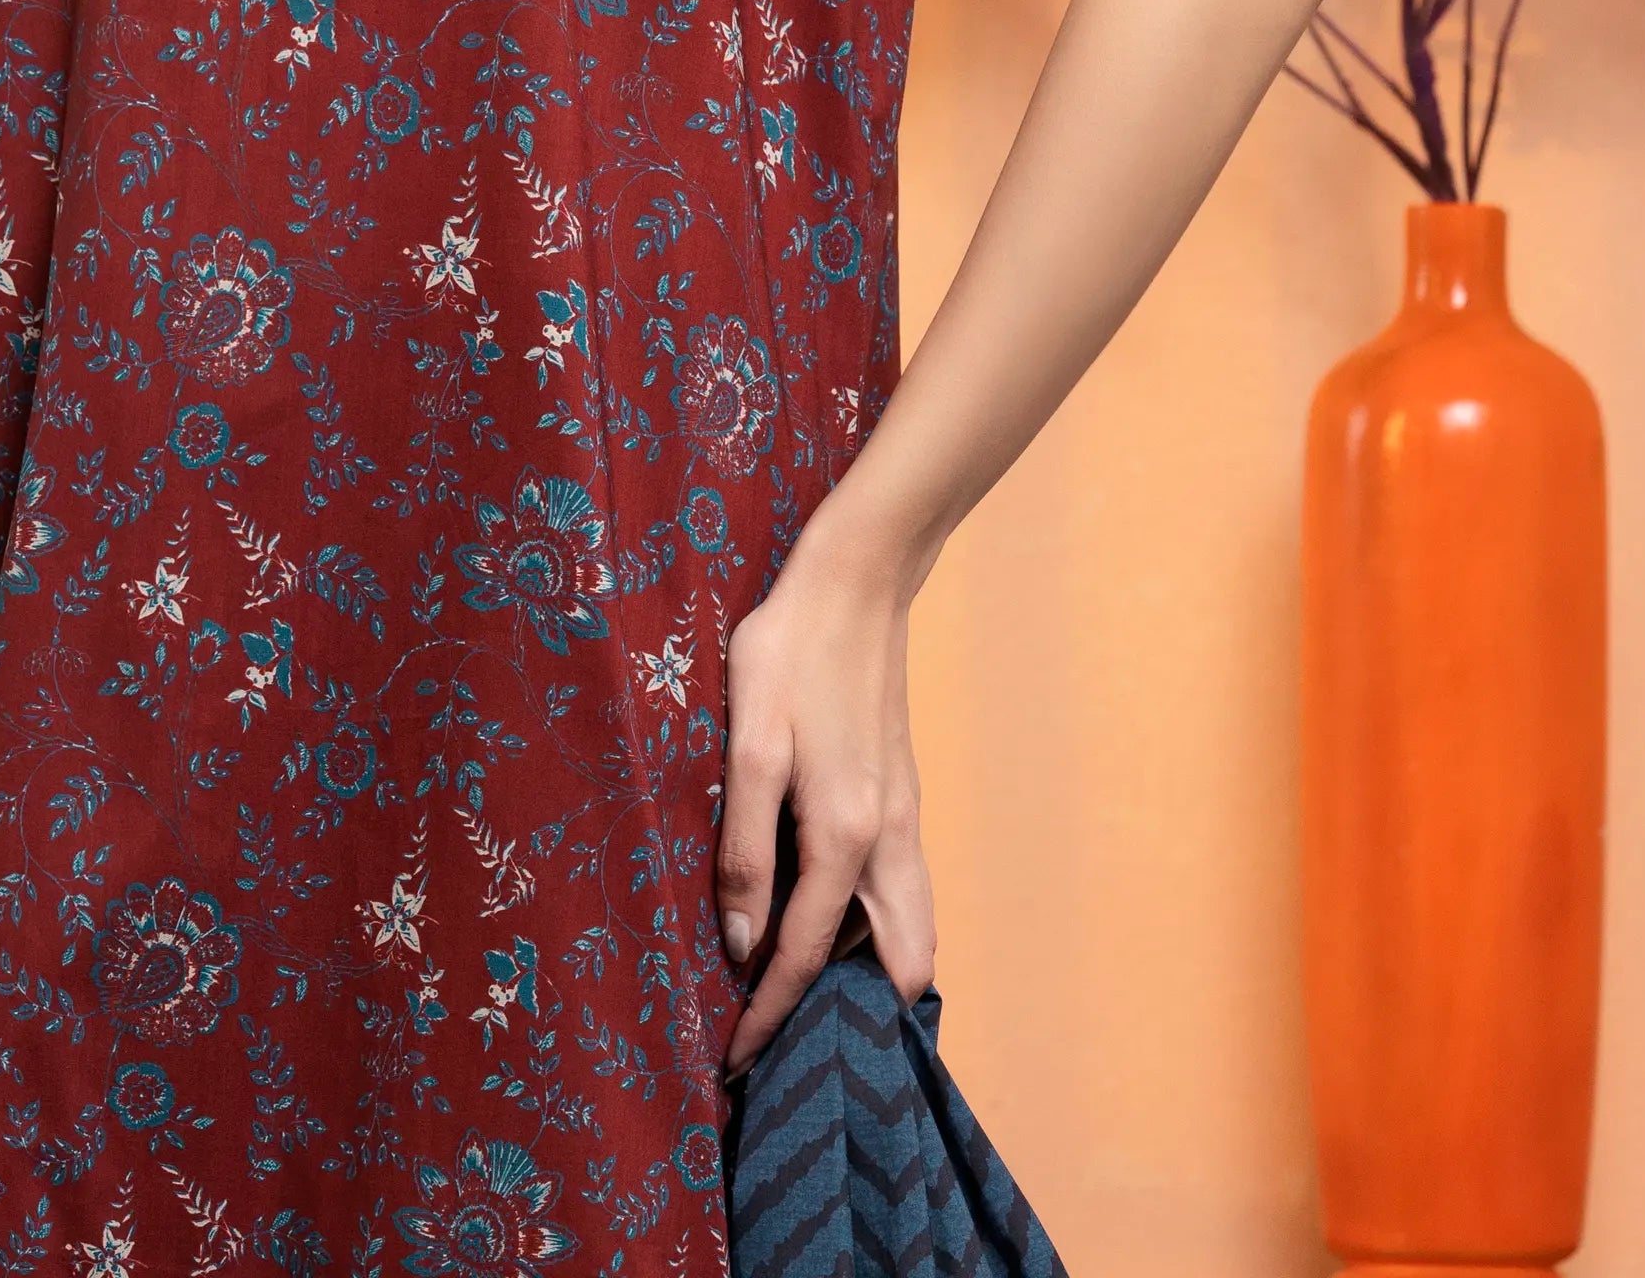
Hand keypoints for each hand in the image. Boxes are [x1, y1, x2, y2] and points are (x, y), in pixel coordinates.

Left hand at [714, 520, 934, 1079]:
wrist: (858, 580)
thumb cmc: (790, 651)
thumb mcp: (748, 742)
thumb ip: (746, 846)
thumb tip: (745, 942)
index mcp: (844, 836)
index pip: (805, 956)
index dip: (769, 1016)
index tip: (736, 1064)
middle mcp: (888, 841)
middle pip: (897, 968)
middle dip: (857, 1019)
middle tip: (800, 1047)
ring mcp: (904, 818)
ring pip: (908, 931)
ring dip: (871, 976)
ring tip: (811, 998)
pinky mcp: (902, 795)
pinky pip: (902, 892)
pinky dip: (879, 930)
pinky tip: (830, 917)